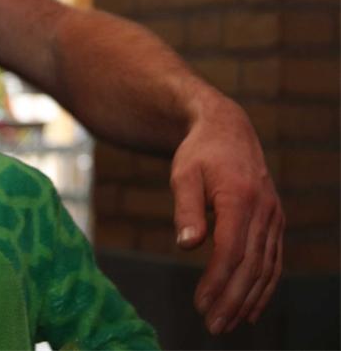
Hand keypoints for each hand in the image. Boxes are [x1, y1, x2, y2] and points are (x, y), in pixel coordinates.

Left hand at [170, 97, 283, 334]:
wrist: (227, 131)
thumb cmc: (199, 153)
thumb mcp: (183, 174)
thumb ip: (186, 209)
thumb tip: (187, 246)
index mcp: (240, 197)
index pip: (231, 249)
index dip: (217, 280)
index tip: (201, 304)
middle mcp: (263, 209)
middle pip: (251, 264)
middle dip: (233, 299)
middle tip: (213, 326)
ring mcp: (273, 216)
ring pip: (266, 267)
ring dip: (248, 299)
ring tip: (227, 323)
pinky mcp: (275, 221)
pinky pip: (273, 260)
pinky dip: (264, 286)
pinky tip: (251, 308)